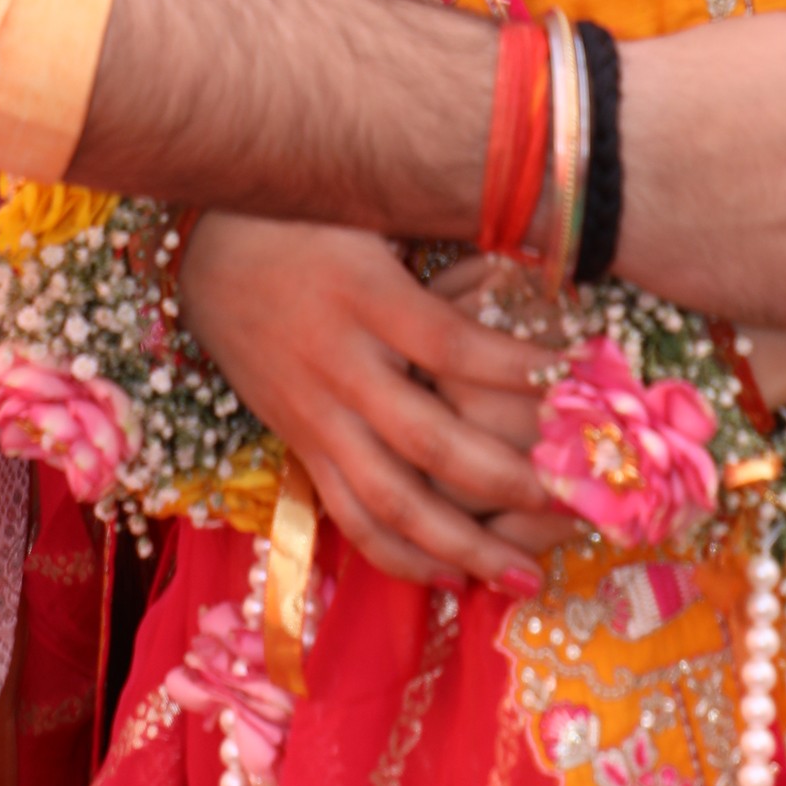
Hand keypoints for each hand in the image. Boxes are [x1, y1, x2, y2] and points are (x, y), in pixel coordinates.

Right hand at [177, 213, 568, 591]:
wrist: (206, 249)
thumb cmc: (306, 218)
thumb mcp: (369, 206)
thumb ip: (439, 233)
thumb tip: (532, 247)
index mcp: (366, 298)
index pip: (453, 344)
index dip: (517, 369)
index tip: (580, 385)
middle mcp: (341, 365)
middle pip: (431, 441)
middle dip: (509, 478)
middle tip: (576, 502)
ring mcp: (317, 414)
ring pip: (391, 501)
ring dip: (463, 546)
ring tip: (525, 577)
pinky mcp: (300, 443)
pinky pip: (350, 515)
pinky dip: (400, 555)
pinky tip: (452, 578)